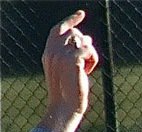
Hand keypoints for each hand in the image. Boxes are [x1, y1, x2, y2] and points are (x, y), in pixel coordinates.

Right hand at [42, 10, 98, 131]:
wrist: (66, 107)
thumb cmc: (69, 92)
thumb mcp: (68, 69)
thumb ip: (73, 53)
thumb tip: (87, 38)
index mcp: (48, 52)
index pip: (59, 29)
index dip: (71, 20)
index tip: (81, 14)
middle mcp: (53, 50)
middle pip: (75, 33)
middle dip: (85, 45)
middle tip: (86, 63)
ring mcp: (61, 54)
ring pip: (82, 40)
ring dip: (90, 54)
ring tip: (87, 69)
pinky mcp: (72, 60)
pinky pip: (89, 49)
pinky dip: (93, 59)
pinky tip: (89, 71)